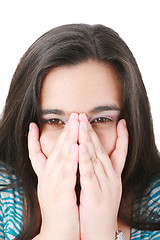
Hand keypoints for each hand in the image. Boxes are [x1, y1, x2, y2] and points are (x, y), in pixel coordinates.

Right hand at [28, 113, 79, 239]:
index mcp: (48, 174)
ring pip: (61, 157)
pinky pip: (66, 173)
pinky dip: (70, 159)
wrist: (57, 233)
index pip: (50, 150)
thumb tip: (66, 158)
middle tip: (74, 115)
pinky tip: (75, 147)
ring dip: (68, 139)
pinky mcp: (61, 193)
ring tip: (75, 124)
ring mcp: (53, 184)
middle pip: (57, 149)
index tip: (58, 121)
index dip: (55, 134)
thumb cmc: (60, 209)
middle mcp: (49, 176)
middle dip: (66, 131)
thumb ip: (60, 172)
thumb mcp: (56, 187)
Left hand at [78, 113, 127, 239]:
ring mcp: (105, 185)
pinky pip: (89, 174)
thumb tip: (95, 158)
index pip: (120, 152)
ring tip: (82, 125)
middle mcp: (111, 178)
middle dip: (92, 132)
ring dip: (88, 141)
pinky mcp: (95, 194)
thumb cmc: (98, 209)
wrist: (99, 234)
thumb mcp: (104, 187)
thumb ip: (100, 171)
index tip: (122, 122)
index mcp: (113, 176)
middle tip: (84, 116)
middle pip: (101, 151)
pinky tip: (80, 147)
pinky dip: (85, 159)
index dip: (122, 137)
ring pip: (96, 159)